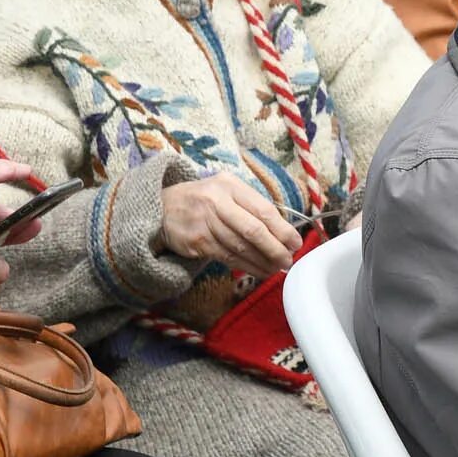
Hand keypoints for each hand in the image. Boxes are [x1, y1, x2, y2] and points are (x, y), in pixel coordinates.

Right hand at [158, 175, 301, 277]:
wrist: (161, 207)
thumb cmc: (204, 200)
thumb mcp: (227, 191)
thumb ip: (252, 206)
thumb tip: (284, 231)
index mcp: (230, 186)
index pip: (264, 210)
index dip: (283, 230)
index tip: (296, 243)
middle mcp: (217, 202)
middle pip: (253, 231)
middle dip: (275, 249)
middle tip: (288, 260)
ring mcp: (204, 223)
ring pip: (241, 247)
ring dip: (263, 261)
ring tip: (277, 268)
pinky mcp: (196, 242)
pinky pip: (228, 257)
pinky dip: (247, 266)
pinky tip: (260, 270)